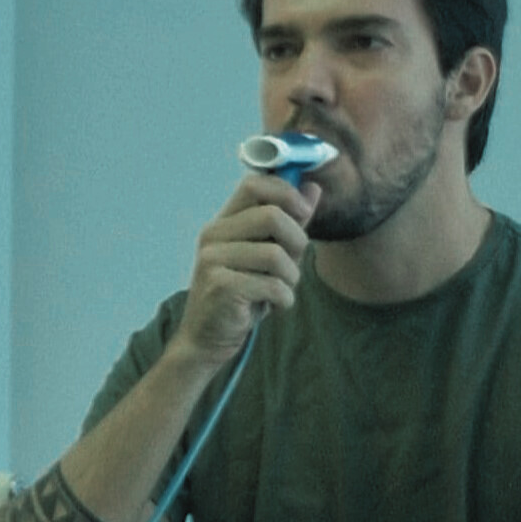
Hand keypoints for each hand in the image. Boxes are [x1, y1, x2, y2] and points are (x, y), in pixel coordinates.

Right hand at [167, 172, 317, 369]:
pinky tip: (275, 306)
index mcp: (224, 221)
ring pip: (276, 254)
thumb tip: (313, 188)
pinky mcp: (221, 286)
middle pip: (272, 216)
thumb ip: (289, 221)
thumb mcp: (267, 255)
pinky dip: (284, 299)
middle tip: (294, 263)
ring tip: (282, 290)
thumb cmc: (241, 294)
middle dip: (297, 241)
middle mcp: (213, 235)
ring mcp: (213, 260)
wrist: (207, 337)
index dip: (286, 192)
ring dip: (292, 277)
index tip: (303, 213)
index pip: (254, 184)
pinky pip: (272, 285)